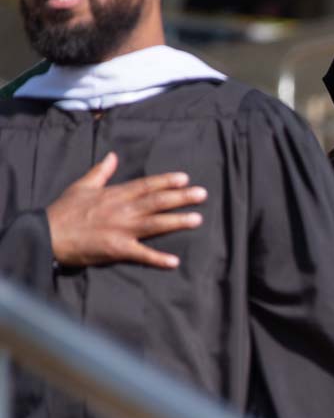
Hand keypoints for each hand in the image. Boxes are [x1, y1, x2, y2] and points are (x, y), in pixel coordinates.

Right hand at [45, 152, 205, 268]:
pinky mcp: (117, 249)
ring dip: (177, 222)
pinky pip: (141, 254)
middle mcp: (122, 210)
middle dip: (181, 197)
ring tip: (197, 219)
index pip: (146, 185)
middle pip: (156, 201)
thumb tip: (113, 156)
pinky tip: (174, 261)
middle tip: (203, 194)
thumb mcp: (82, 186)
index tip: (185, 178)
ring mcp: (121, 229)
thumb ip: (101, 171)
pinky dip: (158, 258)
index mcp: (115, 195)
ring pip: (155, 224)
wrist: (47, 234)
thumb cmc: (64, 210)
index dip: (166, 181)